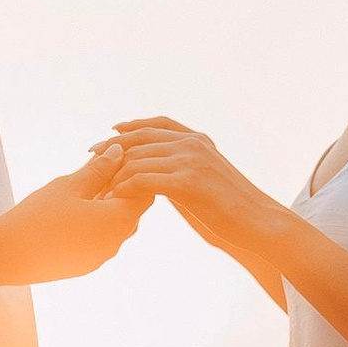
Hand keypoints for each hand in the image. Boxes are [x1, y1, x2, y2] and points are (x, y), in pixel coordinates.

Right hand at [0, 150, 149, 284]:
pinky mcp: (85, 266)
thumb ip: (99, 169)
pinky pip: (101, 240)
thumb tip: (119, 152)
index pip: (145, 193)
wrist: (7, 255)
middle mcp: (115, 243)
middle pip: (132, 210)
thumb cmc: (39, 216)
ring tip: (84, 190)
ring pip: (116, 226)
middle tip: (98, 171)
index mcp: (118, 221)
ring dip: (106, 207)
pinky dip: (95, 224)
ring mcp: (101, 258)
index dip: (133, 174)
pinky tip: (72, 212)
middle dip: (120, 189)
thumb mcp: (71, 185)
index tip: (112, 162)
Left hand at [103, 119, 297, 275]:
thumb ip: (183, 169)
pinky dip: (123, 187)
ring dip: (114, 173)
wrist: (257, 223)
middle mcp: (193, 144)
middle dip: (112, 148)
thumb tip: (159, 173)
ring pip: (138, 160)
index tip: (110, 132)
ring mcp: (190, 161)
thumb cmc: (231, 209)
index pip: (158, 123)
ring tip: (99, 186)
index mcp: (199, 140)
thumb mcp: (207, 178)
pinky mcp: (187, 182)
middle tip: (90, 158)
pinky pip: (142, 179)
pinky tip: (114, 197)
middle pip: (141, 139)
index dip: (132, 126)